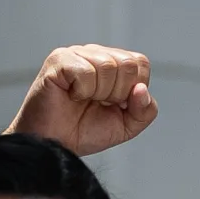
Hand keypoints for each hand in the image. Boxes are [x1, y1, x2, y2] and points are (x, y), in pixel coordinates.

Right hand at [8, 45, 157, 155]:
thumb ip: (145, 110)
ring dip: (99, 93)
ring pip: (108, 66)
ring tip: (82, 100)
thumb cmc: (84, 131)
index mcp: (113, 64)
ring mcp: (76, 54)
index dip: (133, 90)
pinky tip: (71, 95)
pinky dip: (82, 91)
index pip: (140, 63)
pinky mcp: (59, 60)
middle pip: (128, 64)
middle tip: (97, 103)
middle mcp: (95, 54)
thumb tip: (142, 89)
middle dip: (118, 93)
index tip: (115, 104)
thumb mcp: (126, 125)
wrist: (54, 144)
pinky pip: (86, 72)